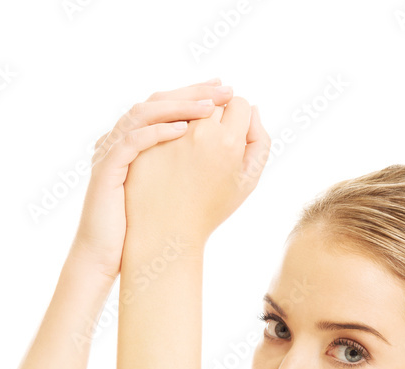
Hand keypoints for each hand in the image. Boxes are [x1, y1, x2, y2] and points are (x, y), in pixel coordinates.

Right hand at [69, 78, 234, 279]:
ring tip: (209, 107)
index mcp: (136, 141)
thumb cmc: (138, 226)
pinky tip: (183, 130)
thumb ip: (181, 164)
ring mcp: (111, 151)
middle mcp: (121, 139)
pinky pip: (131, 141)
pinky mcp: (106, 170)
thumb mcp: (165, 188)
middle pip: (156, 101)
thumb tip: (216, 149)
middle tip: (224, 88)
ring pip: (143, 114)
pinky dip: (156, 132)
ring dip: (179, 107)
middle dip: (193, 92)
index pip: (166, 106)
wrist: (105, 253)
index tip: (225, 90)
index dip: (195, 94)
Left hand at [122, 93, 270, 248]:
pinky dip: (165, 124)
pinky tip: (170, 142)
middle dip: (216, 111)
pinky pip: (158, 118)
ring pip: (184, 106)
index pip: (240, 103)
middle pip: (213, 101)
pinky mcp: (144, 138)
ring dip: (190, 114)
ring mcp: (167, 135)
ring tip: (193, 136)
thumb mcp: (248, 180)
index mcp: (228, 142)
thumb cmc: (212, 207)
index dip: (240, 115)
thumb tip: (254, 110)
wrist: (168, 231)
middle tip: (215, 132)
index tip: (235, 129)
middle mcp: (198, 132)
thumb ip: (260, 141)